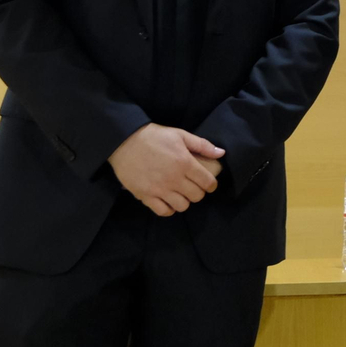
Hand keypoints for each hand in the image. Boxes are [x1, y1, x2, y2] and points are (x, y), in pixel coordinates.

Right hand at [107, 124, 224, 216]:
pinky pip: (163, 211)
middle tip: (193, 186)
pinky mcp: (145, 196)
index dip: (211, 185)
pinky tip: (168, 200)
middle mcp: (174, 179)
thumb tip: (221, 153)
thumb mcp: (180, 135)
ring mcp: (159, 189)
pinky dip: (169, 209)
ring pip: (182, 206)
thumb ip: (202, 145)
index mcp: (185, 163)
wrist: (124, 141)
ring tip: (180, 193)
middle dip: (198, 192)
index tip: (209, 183)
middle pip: (196, 196)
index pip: (207, 182)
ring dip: (184, 201)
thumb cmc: (154, 136)